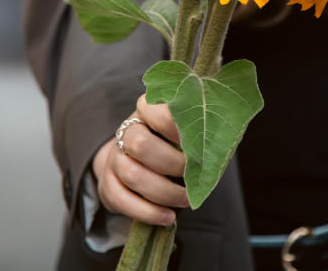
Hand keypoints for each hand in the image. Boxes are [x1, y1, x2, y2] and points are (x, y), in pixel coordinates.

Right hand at [91, 94, 187, 225]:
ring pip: (132, 174)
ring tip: (186, 200)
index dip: (174, 126)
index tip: (197, 139)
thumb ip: (198, 132)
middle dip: (171, 163)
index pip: (153, 110)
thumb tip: (220, 144)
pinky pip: (122, 201)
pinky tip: (168, 217)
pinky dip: (148, 212)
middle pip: (140, 144)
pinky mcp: (108, 184)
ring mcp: (115, 158)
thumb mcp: (183, 131)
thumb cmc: (171, 144)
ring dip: (164, 192)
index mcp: (147, 112)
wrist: (137, 161)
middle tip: (193, 174)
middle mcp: (127, 132)